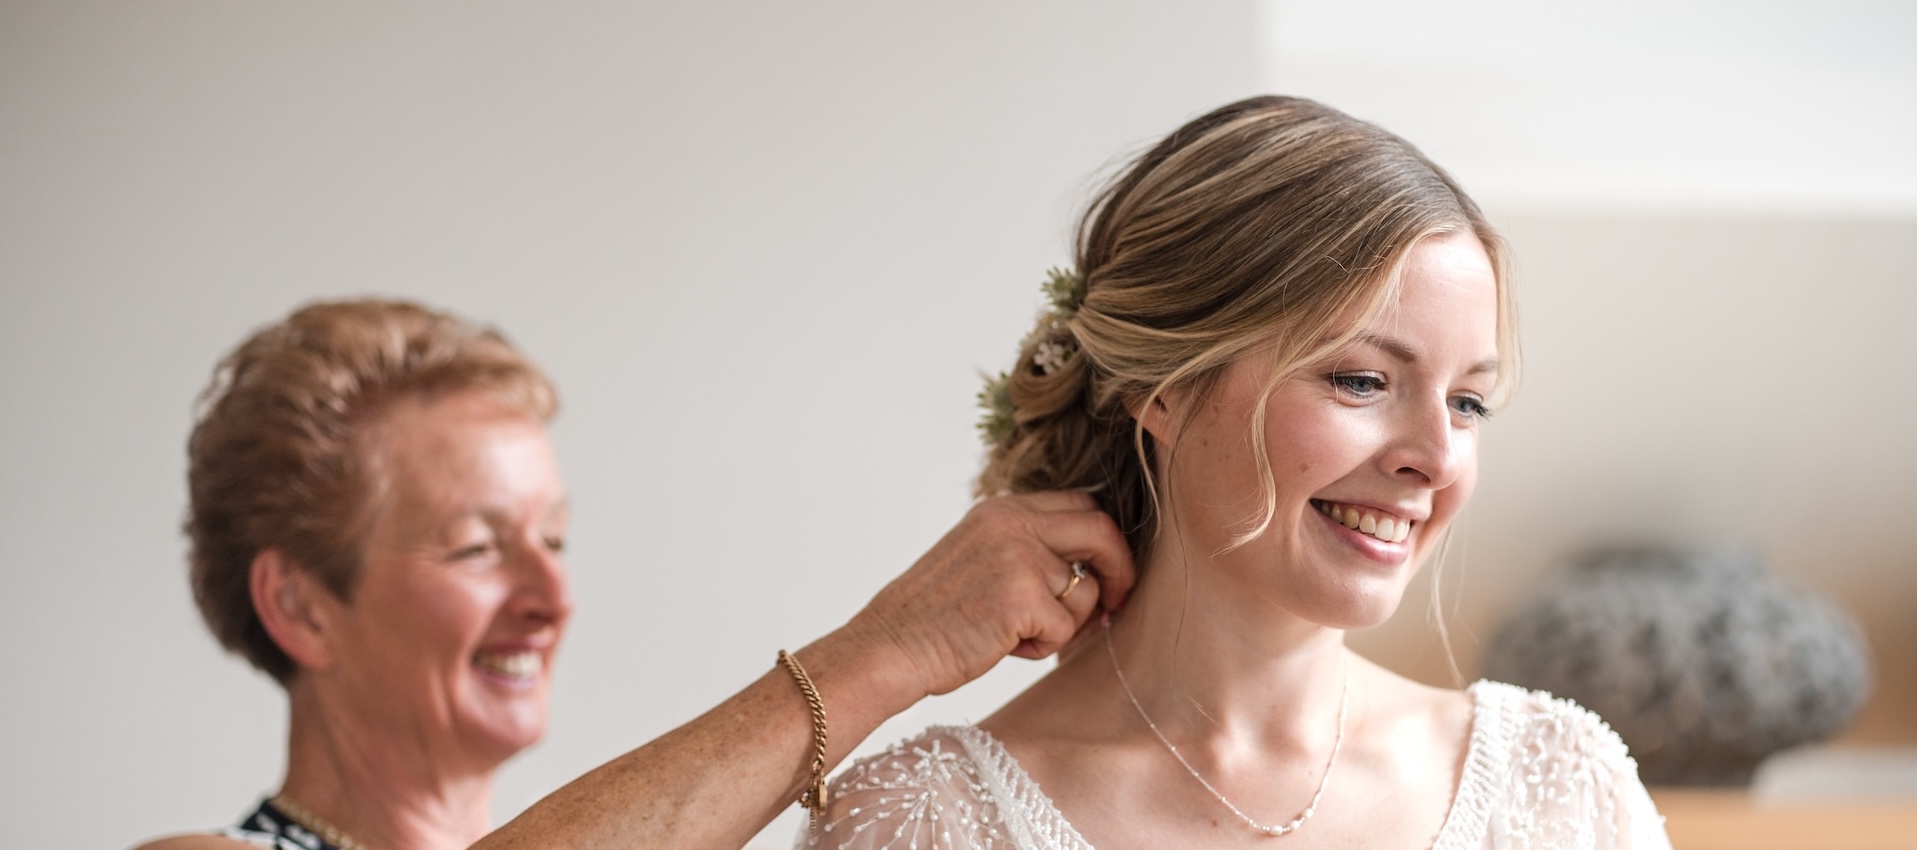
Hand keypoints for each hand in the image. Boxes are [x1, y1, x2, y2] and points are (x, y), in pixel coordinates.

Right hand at [834, 492, 1134, 703]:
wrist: (888, 648)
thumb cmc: (931, 617)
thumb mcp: (978, 557)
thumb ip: (1026, 547)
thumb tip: (1091, 569)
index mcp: (1002, 510)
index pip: (1080, 504)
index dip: (1103, 539)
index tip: (1106, 573)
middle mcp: (1013, 523)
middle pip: (1100, 531)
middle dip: (1120, 569)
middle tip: (1117, 605)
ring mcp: (1020, 557)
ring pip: (1083, 593)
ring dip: (1059, 624)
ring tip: (1010, 634)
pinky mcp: (1023, 597)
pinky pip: (1064, 629)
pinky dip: (1040, 648)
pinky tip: (1001, 647)